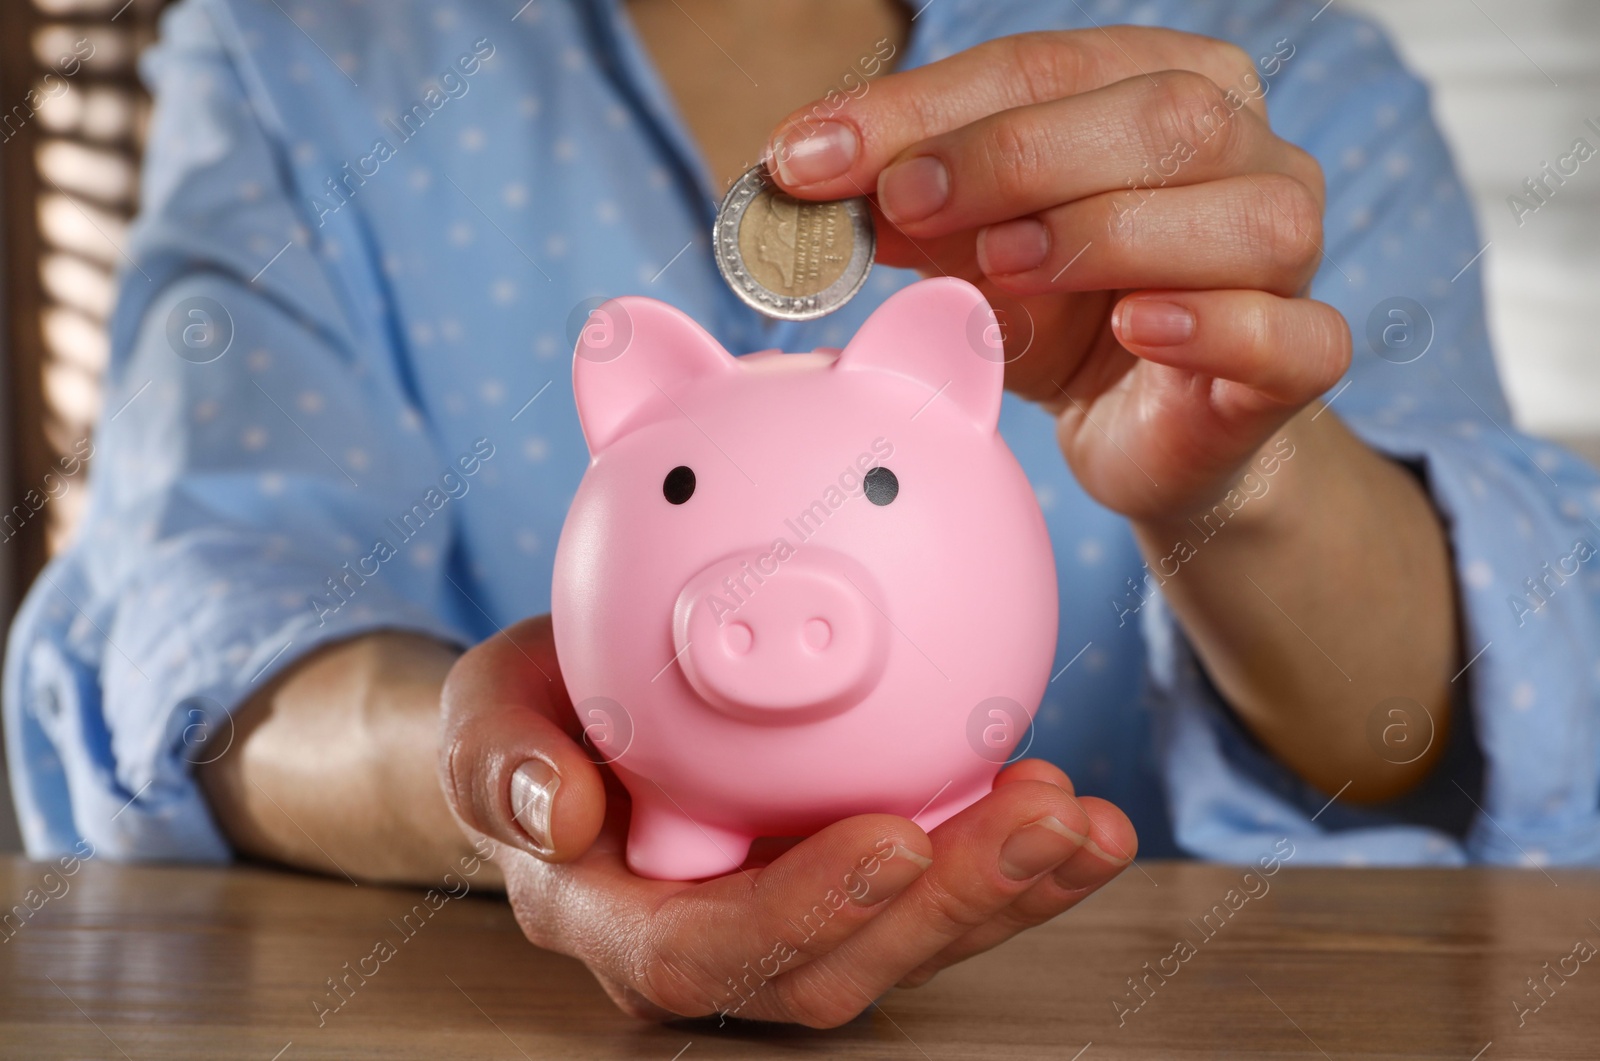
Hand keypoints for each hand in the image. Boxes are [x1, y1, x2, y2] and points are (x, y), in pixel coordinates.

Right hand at [439, 615, 1136, 1025]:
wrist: (570, 728)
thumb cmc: (529, 724)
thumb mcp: (484, 719)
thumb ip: (500, 763)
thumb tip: (560, 811)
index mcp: (620, 925)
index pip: (708, 955)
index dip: (803, 915)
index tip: (893, 840)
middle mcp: (716, 947)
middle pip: (838, 970)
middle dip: (952, 908)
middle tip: (1044, 822)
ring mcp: (790, 922)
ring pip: (908, 944)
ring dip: (1007, 893)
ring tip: (1084, 823)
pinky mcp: (846, 888)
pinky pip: (934, 893)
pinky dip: (1008, 861)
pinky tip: (1072, 809)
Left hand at [767, 27, 1348, 522]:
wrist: (1144, 434)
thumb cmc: (1065, 318)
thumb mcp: (971, 252)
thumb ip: (913, 207)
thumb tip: (808, 172)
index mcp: (1166, 90)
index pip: (1046, 68)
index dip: (924, 107)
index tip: (810, 154)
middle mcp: (1248, 153)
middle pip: (1161, 118)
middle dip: (1015, 154)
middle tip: (903, 200)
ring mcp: (1290, 256)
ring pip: (1247, 215)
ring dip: (1109, 233)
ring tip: (1005, 265)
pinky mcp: (1301, 360)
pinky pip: (1292, 335)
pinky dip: (1215, 326)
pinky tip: (1139, 328)